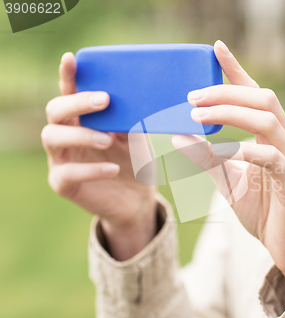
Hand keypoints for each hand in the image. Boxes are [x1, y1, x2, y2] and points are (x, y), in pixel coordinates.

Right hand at [42, 53, 157, 260]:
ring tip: (106, 139)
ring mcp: (61, 159)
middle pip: (55, 111)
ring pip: (52, 138)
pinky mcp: (63, 183)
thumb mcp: (136, 136)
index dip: (68, 75)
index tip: (71, 58)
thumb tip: (140, 93)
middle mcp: (66, 135)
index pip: (70, 92)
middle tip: (104, 100)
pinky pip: (68, 174)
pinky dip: (90, 170)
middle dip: (77, 103)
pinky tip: (112, 168)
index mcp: (82, 118)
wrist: (137, 199)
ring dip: (80, 134)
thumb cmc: (134, 161)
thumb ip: (131, 116)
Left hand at [173, 41, 284, 293]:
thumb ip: (209, 158)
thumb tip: (179, 136)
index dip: (237, 71)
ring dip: (232, 113)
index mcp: (274, 138)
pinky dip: (244, 150)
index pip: (257, 95)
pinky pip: (271, 159)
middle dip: (226, 93)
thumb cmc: (264, 211)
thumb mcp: (230, 181)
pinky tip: (220, 150)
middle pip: (263, 100)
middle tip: (191, 97)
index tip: (216, 49)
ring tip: (198, 116)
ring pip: (269, 121)